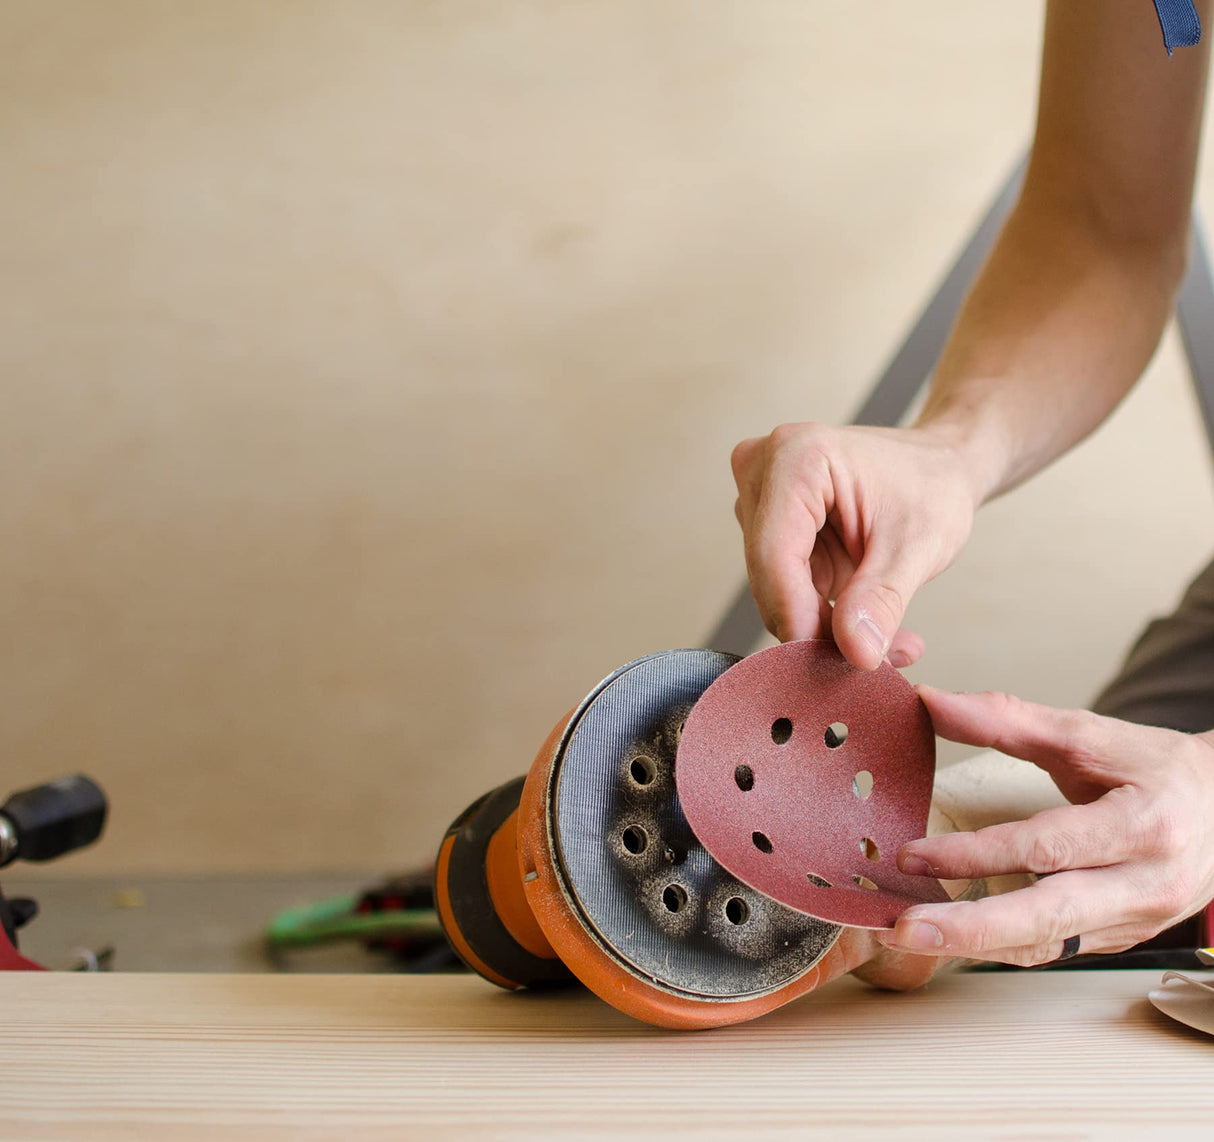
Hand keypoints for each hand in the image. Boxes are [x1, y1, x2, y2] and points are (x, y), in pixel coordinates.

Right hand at [730, 423, 978, 668]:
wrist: (937, 467)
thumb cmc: (932, 485)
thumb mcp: (918, 544)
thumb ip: (882, 599)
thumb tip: (856, 653)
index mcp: (798, 458)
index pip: (775, 555)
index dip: (799, 615)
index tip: (836, 660)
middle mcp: (763, 469)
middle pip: (770, 575)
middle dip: (818, 626)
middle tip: (881, 655)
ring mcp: (759, 497)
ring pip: (773, 588)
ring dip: (823, 624)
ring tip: (885, 637)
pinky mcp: (765, 525)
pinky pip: (782, 588)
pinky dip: (821, 614)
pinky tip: (864, 621)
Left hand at [879, 686, 1213, 964]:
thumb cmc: (1156, 770)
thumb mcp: (1089, 735)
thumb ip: (1008, 719)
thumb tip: (931, 700)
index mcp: (1142, 826)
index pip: (1047, 847)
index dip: (976, 855)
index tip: (912, 855)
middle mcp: (1145, 884)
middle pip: (1049, 917)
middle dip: (970, 929)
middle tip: (903, 928)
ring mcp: (1135, 920)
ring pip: (1048, 946)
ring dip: (974, 947)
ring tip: (910, 936)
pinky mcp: (1119, 938)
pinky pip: (1053, 949)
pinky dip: (999, 947)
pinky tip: (952, 938)